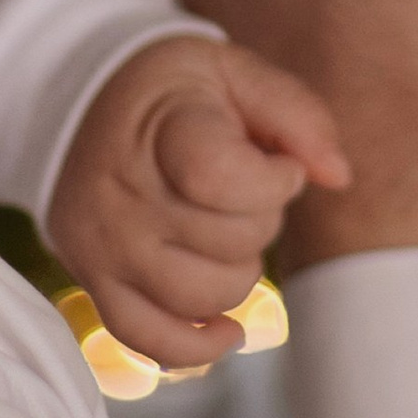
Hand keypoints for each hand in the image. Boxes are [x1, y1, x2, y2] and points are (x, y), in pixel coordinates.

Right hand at [47, 29, 349, 368]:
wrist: (77, 105)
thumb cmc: (171, 88)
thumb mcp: (232, 69)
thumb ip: (295, 114)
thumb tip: (340, 177)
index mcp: (158, 133)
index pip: (222, 179)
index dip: (273, 180)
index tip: (278, 163)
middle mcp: (123, 198)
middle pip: (227, 243)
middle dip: (263, 218)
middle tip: (247, 188)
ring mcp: (105, 250)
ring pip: (201, 297)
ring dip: (238, 271)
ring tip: (226, 229)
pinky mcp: (96, 284)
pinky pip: (149, 340)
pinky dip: (197, 347)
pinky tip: (229, 331)